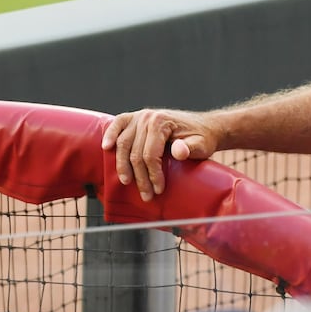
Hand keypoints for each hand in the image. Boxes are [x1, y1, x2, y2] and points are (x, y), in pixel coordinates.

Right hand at [101, 109, 220, 200]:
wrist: (205, 126)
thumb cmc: (202, 138)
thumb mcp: (202, 145)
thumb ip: (191, 148)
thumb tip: (179, 151)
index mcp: (162, 123)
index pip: (150, 154)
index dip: (153, 174)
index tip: (158, 190)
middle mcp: (148, 117)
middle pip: (136, 152)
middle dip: (140, 177)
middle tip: (146, 195)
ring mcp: (139, 116)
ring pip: (123, 144)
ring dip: (122, 166)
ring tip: (127, 182)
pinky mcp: (134, 118)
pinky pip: (117, 125)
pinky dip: (110, 135)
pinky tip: (106, 148)